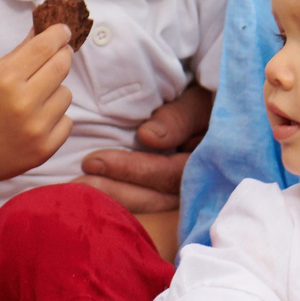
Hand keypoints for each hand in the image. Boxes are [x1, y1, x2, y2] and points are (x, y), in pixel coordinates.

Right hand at [0, 27, 75, 193]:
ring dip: (55, 92)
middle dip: (62, 55)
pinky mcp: (45, 149)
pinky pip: (67, 121)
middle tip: (58, 55)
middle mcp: (24, 103)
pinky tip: (34, 123)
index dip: (58, 34)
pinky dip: (55, 119)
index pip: (45, 47)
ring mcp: (37, 128)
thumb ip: (17, 54)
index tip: (63, 31)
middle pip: (62, 65)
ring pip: (66, 94)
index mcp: (4, 80)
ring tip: (32, 101)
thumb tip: (42, 31)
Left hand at [79, 81, 212, 213]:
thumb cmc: (212, 97)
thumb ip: (178, 118)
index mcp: (208, 163)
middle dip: (114, 193)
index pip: (168, 176)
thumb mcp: (200, 101)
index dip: (132, 171)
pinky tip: (92, 194)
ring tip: (76, 192)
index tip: (94, 162)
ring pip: (149, 203)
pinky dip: (120, 195)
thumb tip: (147, 137)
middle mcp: (198, 184)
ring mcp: (186, 190)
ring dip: (113, 199)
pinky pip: (146, 198)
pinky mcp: (170, 188)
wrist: (224, 103)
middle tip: (75, 185)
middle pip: (155, 199)